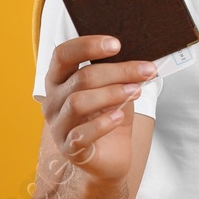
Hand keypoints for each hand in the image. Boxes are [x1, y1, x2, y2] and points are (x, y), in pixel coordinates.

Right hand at [40, 36, 155, 185]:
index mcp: (58, 79)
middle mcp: (52, 100)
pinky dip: (102, 123)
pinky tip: (119, 116)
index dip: (87, 46)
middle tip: (146, 70)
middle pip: (81, 78)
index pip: (63, 54)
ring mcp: (57, 125)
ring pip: (79, 102)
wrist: (112, 153)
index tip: (117, 44)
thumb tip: (140, 58)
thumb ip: (119, 72)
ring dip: (112, 94)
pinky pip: (81, 134)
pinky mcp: (68, 148)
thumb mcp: (115, 87)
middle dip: (118, 71)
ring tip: (136, 91)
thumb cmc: (109, 113)